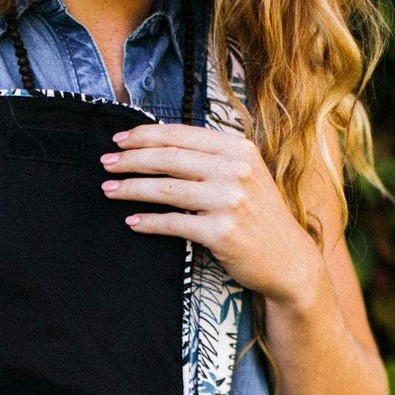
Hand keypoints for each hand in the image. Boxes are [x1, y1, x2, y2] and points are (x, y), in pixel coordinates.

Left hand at [99, 122, 322, 306]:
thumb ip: (212, 159)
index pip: (181, 134)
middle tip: (106, 164)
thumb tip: (161, 147)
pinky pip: (174, 224)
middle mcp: (236, 170)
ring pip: (166, 189)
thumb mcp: (244, 175)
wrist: (288, 259)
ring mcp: (230, 201)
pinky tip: (131, 221)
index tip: (119, 141)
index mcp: (238, 148)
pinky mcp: (222, 232)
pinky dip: (148, 222)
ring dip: (132, 189)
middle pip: (169, 159)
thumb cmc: (259, 217)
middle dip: (131, 160)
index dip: (145, 135)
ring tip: (109, 191)